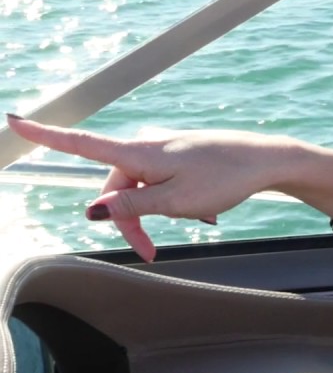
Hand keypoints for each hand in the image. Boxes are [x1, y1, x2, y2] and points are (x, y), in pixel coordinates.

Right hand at [6, 115, 286, 260]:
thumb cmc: (224, 177)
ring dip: (163, 212)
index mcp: (138, 155)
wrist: (267, 161)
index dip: (46, 137)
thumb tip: (93, 210)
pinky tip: (210, 211)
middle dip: (131, 221)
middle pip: (116, 188)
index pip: (82, 146)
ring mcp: (166, 152)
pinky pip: (167, 186)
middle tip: (151, 251)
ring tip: (201, 217)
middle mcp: (147, 148)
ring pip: (145, 191)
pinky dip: (181, 203)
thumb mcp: (175, 201)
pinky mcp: (183, 158)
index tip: (14, 121)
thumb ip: (132, 206)